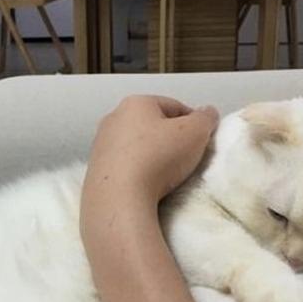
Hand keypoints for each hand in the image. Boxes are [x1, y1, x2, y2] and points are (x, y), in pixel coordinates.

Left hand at [81, 96, 217, 245]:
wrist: (119, 198)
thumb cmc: (158, 159)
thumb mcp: (195, 133)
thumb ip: (205, 119)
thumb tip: (207, 113)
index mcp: (136, 103)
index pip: (174, 106)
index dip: (193, 122)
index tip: (202, 141)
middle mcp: (113, 118)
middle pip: (151, 125)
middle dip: (170, 139)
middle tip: (186, 158)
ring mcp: (100, 145)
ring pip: (135, 146)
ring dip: (151, 156)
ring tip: (166, 175)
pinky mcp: (94, 171)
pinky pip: (123, 166)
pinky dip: (136, 172)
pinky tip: (145, 186)